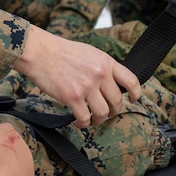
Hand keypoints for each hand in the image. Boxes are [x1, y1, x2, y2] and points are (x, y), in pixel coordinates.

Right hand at [13, 26, 141, 127]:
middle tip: (105, 113)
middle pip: (117, 102)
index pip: (131, 81)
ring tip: (92, 119)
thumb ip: (103, 66)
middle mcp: (100, 74)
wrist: (40, 52)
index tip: (132, 100)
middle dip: (113, 111)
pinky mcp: (72, 97)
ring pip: (103, 113)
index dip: (135, 94)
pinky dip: (83, 124)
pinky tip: (79, 122)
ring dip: (99, 120)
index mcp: (106, 62)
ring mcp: (87, 86)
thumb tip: (112, 83)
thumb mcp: (90, 53)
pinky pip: (85, 118)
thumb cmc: (61, 52)